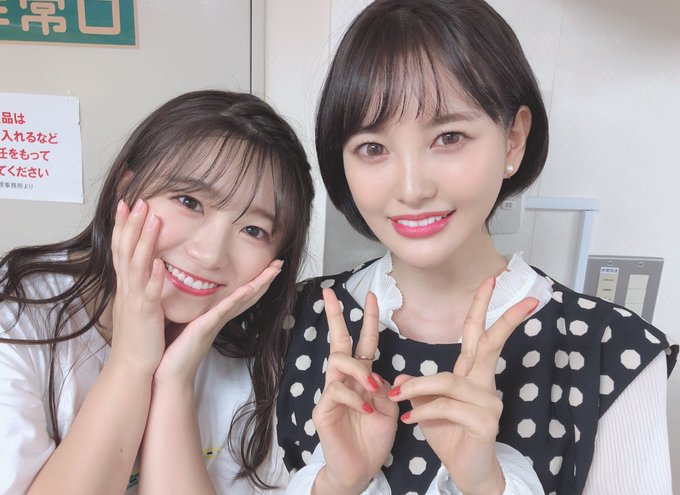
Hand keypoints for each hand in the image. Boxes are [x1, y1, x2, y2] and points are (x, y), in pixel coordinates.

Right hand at [109, 199, 165, 374]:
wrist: (132, 365)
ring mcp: (135, 300)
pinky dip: (153, 277)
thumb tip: (148, 264)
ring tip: (152, 219)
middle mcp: (127, 288)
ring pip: (137, 265)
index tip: (126, 202)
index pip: (122, 248)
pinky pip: (149, 293)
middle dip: (131, 224)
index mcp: (127, 285)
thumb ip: (141, 283)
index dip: (123, 225)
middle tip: (137, 200)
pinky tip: (158, 263)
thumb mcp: (137, 303)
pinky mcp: (146, 314)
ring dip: (144, 241)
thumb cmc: (138, 336)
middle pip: (126, 249)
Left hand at [153, 259, 282, 386]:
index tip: (267, 266)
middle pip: (249, 295)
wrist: (170, 375)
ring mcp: (215, 322)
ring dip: (259, 284)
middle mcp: (220, 318)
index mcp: (216, 316)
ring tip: (273, 270)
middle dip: (265, 279)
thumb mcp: (185, 323)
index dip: (255, 281)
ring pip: (243, 299)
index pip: (240, 295)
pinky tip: (248, 288)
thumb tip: (189, 294)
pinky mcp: (205, 327)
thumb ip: (193, 310)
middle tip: (280, 263)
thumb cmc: (175, 351)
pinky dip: (237, 298)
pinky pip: (223, 310)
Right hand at [311, 289, 397, 494]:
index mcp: (362, 378)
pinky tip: (366, 411)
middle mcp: (344, 380)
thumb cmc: (373, 439)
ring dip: (359, 370)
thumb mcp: (390, 410)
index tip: (371, 296)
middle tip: (329, 293)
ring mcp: (331, 393)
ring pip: (338, 361)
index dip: (368, 319)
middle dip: (335, 315)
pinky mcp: (323, 409)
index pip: (364, 342)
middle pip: (338, 341)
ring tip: (373, 388)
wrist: (360, 470)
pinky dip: (355, 397)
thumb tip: (382, 373)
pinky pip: (336, 390)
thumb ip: (388, 388)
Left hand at [388, 277, 537, 494]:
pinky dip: (422, 411)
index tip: (490, 280)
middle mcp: (486, 384)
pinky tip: (410, 420)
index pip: (478, 335)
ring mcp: (489, 402)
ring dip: (418, 389)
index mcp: (473, 375)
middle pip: (489, 342)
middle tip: (497, 281)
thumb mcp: (427, 410)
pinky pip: (444, 407)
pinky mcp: (484, 422)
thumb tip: (402, 379)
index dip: (482, 308)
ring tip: (398, 401)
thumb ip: (419, 390)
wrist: (467, 474)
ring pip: (447, 381)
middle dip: (496, 313)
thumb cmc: (450, 438)